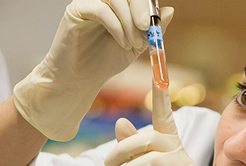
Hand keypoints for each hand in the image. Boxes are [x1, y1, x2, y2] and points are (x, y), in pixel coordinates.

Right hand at [13, 0, 172, 140]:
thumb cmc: (107, 61)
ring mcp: (89, 3)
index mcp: (119, 5)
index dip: (148, 7)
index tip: (156, 26)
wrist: (81, 78)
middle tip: (147, 29)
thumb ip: (151, 29)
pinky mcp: (76, 10)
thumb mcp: (136, 44)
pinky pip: (100, 9)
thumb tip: (170, 10)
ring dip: (129, 22)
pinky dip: (116, 26)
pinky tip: (122, 43)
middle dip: (141, 10)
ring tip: (134, 44)